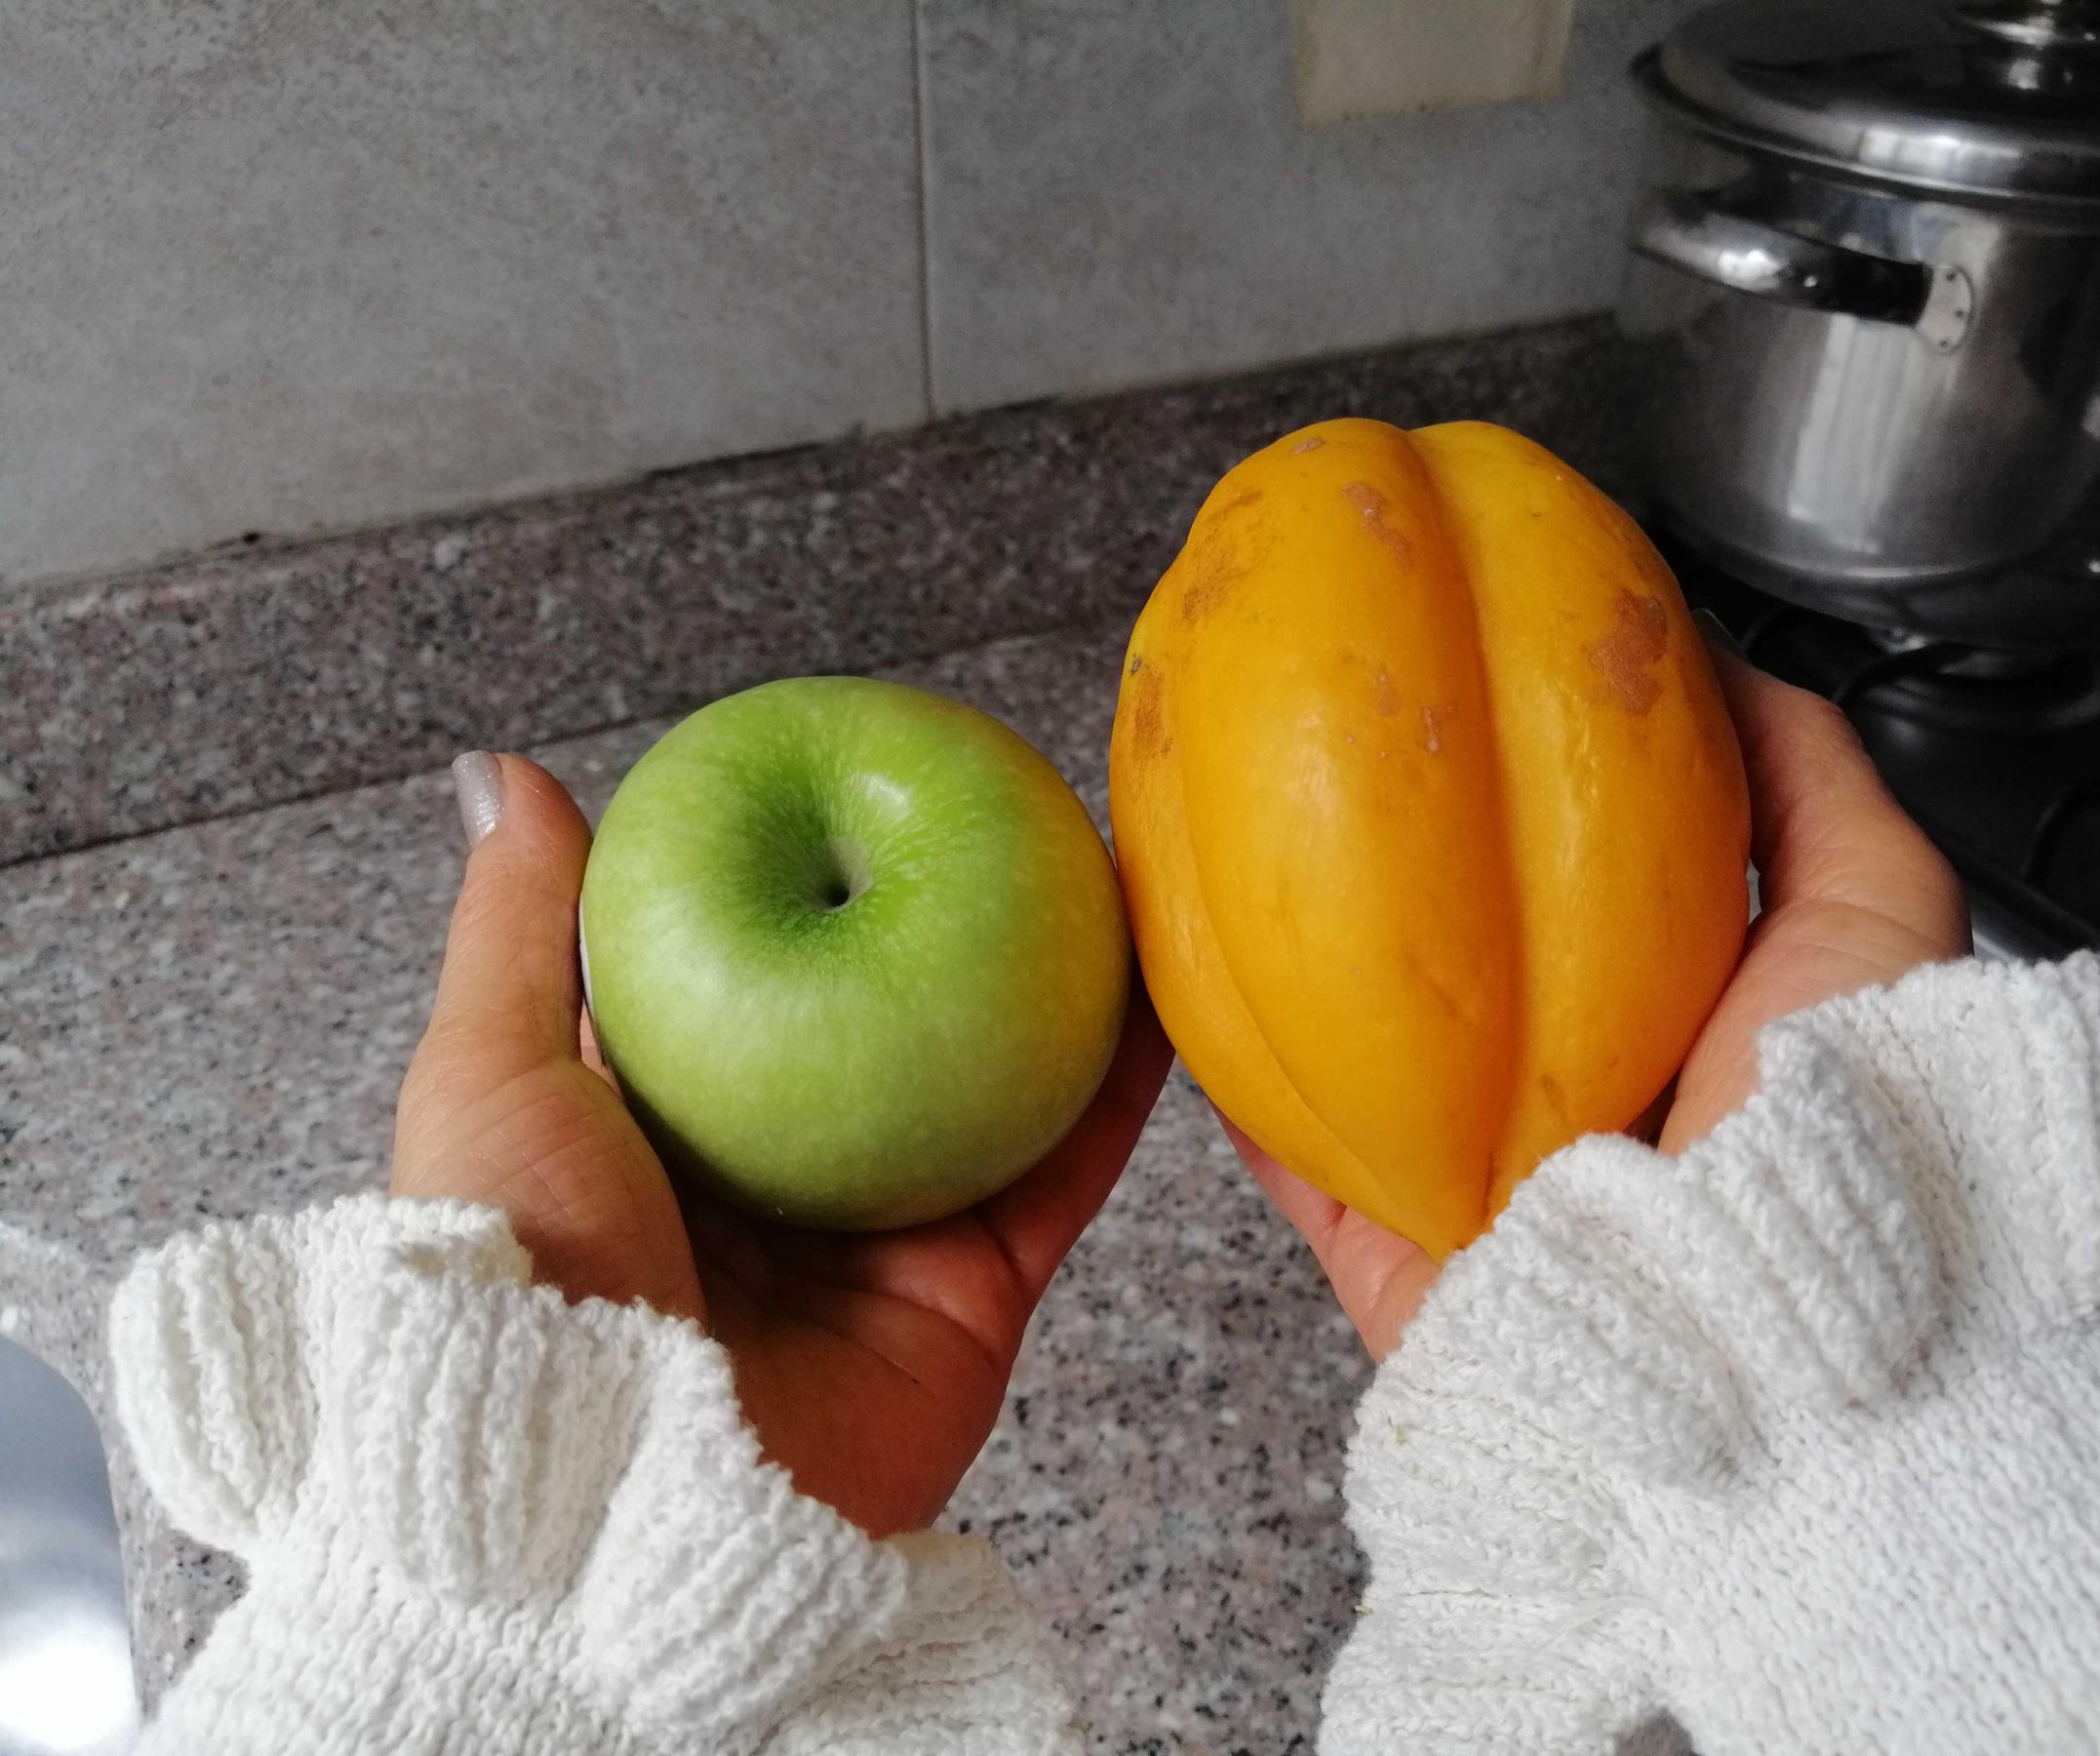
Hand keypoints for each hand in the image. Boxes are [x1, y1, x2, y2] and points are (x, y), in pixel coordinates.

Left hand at [392, 753, 1171, 1535]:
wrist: (602, 1497)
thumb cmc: (519, 1276)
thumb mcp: (489, 1075)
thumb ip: (519, 931)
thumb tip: (506, 776)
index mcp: (664, 1122)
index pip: (753, 973)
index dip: (808, 881)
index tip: (867, 780)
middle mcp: (780, 1177)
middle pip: (890, 1027)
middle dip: (955, 929)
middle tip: (1021, 813)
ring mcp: (879, 1237)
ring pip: (993, 1091)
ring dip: (1058, 993)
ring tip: (1113, 879)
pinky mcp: (967, 1297)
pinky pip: (1057, 1178)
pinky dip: (1117, 1095)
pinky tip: (1161, 996)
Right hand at [1227, 634, 1970, 1359]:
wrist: (1780, 1348)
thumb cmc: (1850, 1125)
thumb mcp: (1880, 906)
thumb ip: (1813, 778)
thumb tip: (1715, 654)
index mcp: (1679, 1010)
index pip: (1577, 878)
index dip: (1514, 783)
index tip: (1456, 682)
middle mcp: (1572, 1091)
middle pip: (1453, 954)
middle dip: (1383, 857)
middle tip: (1313, 741)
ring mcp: (1477, 1180)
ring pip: (1358, 1049)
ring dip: (1291, 961)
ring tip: (1222, 838)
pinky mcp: (1396, 1258)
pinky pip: (1294, 1159)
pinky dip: (1236, 1079)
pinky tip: (1178, 979)